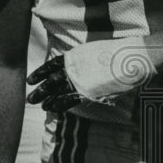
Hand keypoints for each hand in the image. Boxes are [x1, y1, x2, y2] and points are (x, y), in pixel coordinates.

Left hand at [27, 36, 156, 110]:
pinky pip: (68, 98)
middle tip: (30, 97)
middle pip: (51, 79)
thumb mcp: (97, 53)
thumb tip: (83, 69)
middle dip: (40, 89)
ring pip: (56, 90)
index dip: (40, 72)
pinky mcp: (87, 89)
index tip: (31, 79)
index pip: (52, 64)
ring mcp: (80, 78)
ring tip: (36, 104)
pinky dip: (59, 104)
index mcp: (76, 55)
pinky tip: (52, 109)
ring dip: (46, 98)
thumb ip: (86, 62)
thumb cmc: (120, 55)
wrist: (132, 56)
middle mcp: (74, 66)